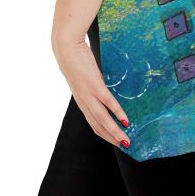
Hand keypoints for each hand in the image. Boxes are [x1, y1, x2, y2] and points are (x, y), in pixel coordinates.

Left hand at [52, 34, 130, 149]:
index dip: (106, 134)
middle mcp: (84, 102)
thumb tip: (107, 88)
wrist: (67, 48)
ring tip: (127, 140)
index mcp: (83, 101)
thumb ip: (95, 85)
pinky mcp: (94, 85)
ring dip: (115, 132)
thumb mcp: (87, 77)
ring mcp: (88, 95)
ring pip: (102, 119)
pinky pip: (107, 102)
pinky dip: (117, 113)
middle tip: (126, 146)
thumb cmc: (77, 60)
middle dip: (112, 138)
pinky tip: (125, 120)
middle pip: (98, 126)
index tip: (118, 140)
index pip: (94, 124)